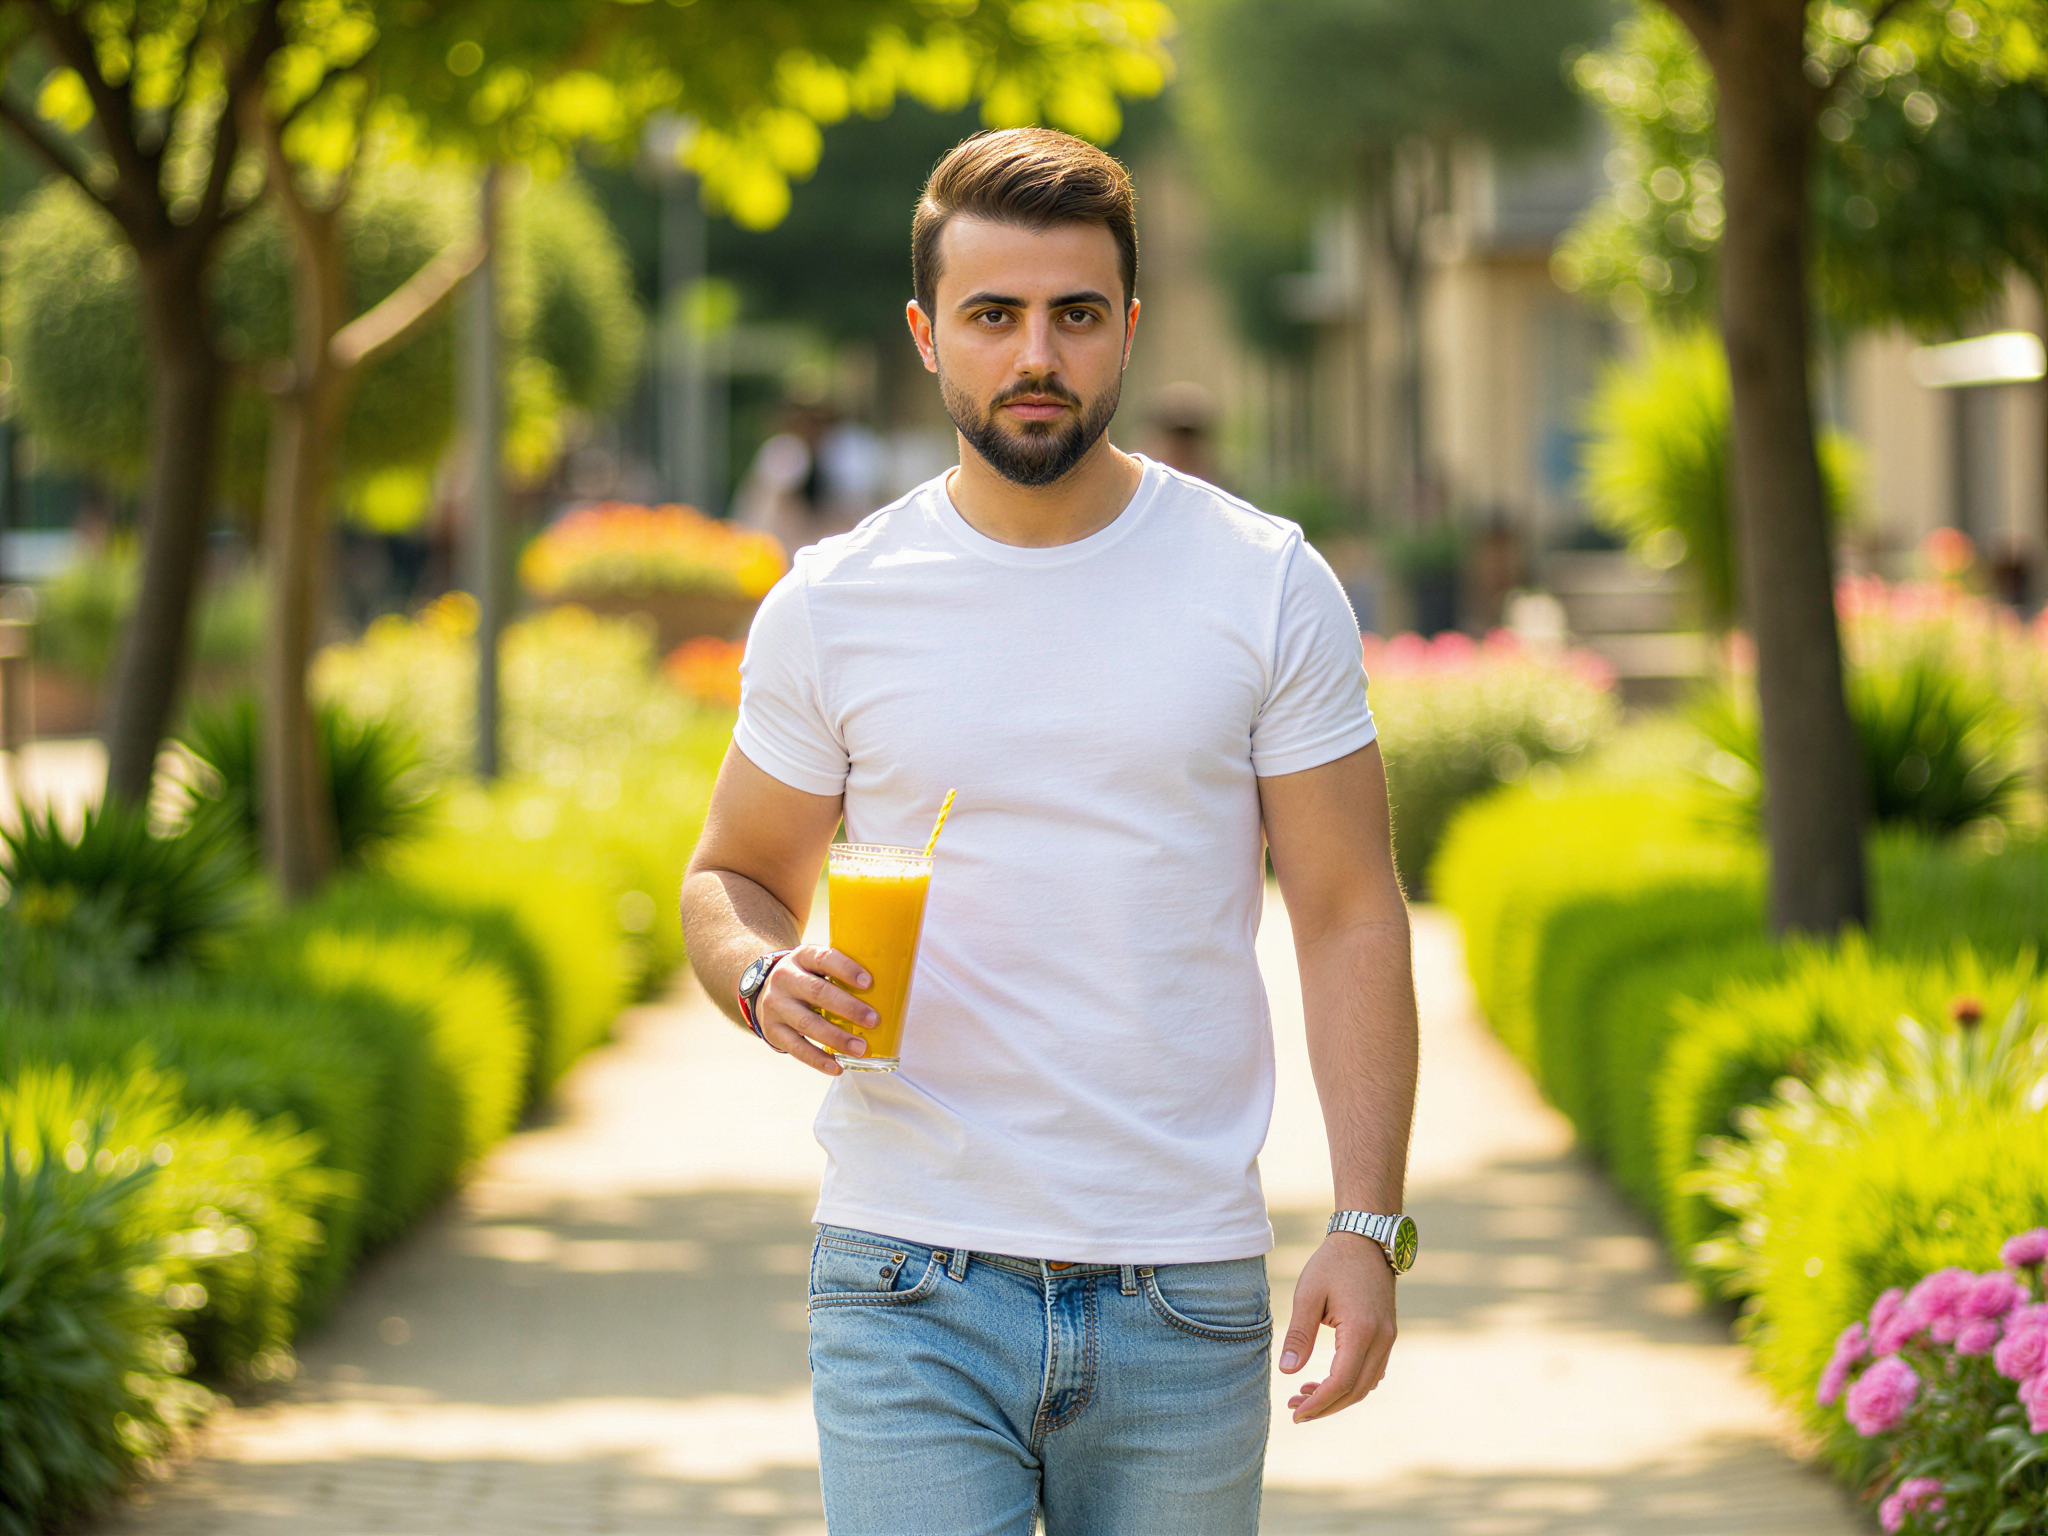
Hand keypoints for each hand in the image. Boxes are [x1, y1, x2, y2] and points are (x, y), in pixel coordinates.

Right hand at [757, 945, 876, 1075]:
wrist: (764, 988)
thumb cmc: (806, 977)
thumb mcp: (817, 965)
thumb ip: (841, 973)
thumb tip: (888, 991)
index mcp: (802, 957)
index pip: (824, 958)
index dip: (846, 969)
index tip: (868, 983)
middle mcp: (785, 979)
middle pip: (817, 992)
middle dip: (848, 1007)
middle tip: (873, 1021)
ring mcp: (775, 1005)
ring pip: (807, 1023)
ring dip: (837, 1038)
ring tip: (861, 1049)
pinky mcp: (772, 1030)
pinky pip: (796, 1047)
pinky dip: (818, 1059)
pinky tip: (837, 1067)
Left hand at [1278, 1232, 1396, 1421]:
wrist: (1366, 1239)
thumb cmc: (1333, 1264)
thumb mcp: (1308, 1295)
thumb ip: (1299, 1334)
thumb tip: (1288, 1370)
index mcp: (1361, 1330)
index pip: (1341, 1382)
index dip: (1318, 1402)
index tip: (1295, 1412)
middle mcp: (1382, 1339)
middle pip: (1356, 1390)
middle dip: (1326, 1406)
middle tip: (1295, 1409)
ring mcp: (1389, 1338)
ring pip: (1366, 1384)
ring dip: (1338, 1397)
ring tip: (1305, 1394)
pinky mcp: (1388, 1335)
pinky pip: (1372, 1371)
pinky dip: (1351, 1383)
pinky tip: (1327, 1380)